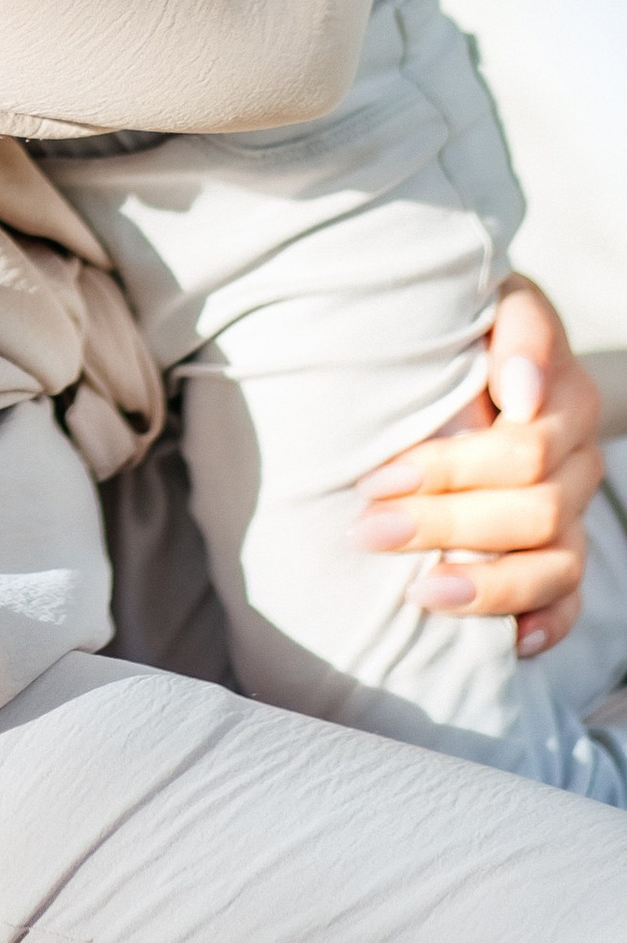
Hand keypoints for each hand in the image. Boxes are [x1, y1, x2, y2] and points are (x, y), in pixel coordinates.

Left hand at [354, 279, 605, 653]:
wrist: (489, 350)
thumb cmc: (467, 325)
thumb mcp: (491, 301)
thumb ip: (516, 329)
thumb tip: (519, 392)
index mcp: (561, 394)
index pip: (524, 447)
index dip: (451, 469)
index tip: (378, 479)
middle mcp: (576, 457)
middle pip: (534, 509)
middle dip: (445, 524)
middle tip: (367, 530)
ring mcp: (574, 510)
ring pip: (556, 563)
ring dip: (488, 584)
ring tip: (420, 593)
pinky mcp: (564, 551)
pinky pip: (572, 599)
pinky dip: (544, 622)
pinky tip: (508, 642)